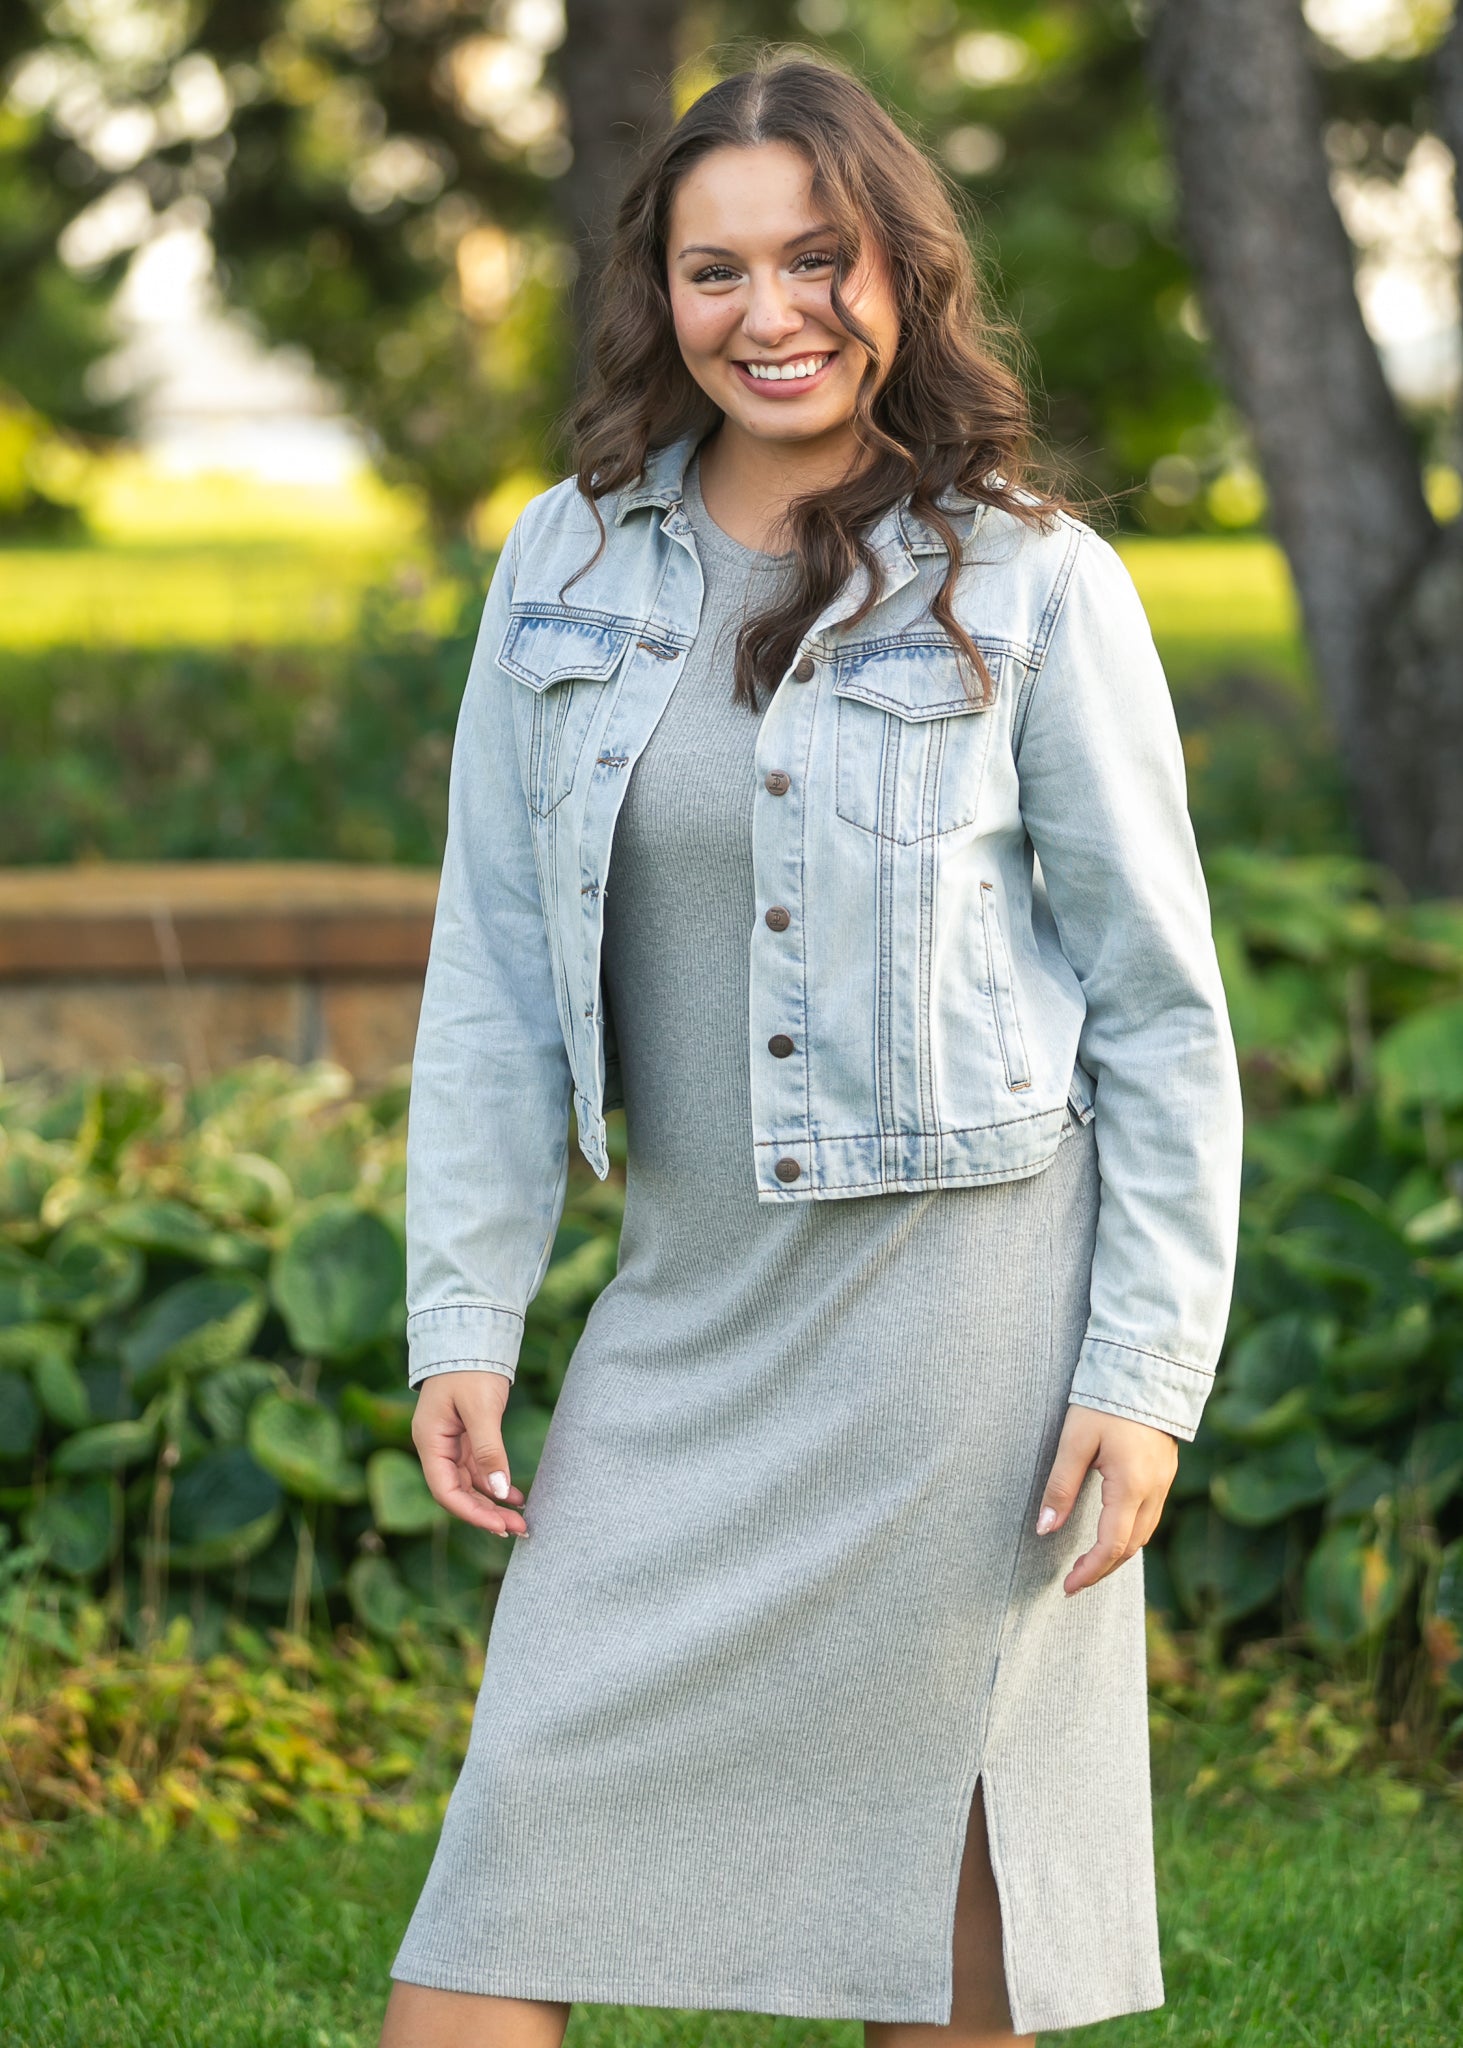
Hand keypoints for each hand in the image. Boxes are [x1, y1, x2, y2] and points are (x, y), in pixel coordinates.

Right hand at [411, 1370, 528, 1537]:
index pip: (445, 1490)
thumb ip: (489, 1450)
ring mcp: (451, 1441)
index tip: (499, 1525)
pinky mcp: (466, 1435)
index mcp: (429, 1440)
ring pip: (470, 1483)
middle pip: (458, 1492)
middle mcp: (436, 1445)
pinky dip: (497, 1483)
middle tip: (519, 1529)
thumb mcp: (481, 1408)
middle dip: (487, 1513)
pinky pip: (479, 1468)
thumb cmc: (471, 1368)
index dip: (471, 1512)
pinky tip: (516, 1496)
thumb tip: (501, 1492)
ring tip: (521, 1520)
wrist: (472, 1334)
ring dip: (494, 1501)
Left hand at [1035, 1402, 1177, 1595]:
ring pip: (1144, 1534)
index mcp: (1131, 1486)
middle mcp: (1154, 1490)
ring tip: (1089, 1563)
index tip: (1068, 1587)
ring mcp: (1164, 1481)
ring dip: (1118, 1554)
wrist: (1144, 1368)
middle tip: (1074, 1580)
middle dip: (1103, 1569)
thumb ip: (1061, 1486)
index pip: (1111, 1546)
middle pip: (1131, 1547)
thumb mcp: (1074, 1441)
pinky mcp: (1165, 1472)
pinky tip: (1110, 1533)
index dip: (1089, 1571)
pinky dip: (1130, 1534)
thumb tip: (1044, 1528)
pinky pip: (1150, 1516)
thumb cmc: (1104, 1402)